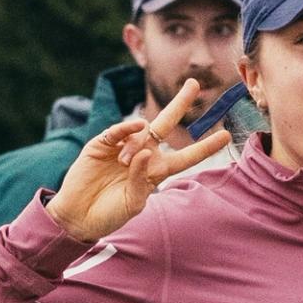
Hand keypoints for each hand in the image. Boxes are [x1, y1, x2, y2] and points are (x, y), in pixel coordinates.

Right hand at [47, 79, 232, 243]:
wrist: (77, 217)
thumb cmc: (108, 216)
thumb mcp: (132, 205)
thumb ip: (140, 181)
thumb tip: (143, 152)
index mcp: (154, 172)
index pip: (184, 156)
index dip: (204, 148)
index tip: (225, 136)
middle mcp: (142, 155)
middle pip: (166, 124)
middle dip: (180, 104)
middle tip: (194, 84)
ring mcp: (121, 148)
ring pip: (141, 131)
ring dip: (137, 143)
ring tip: (122, 163)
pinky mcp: (101, 144)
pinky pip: (118, 131)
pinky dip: (127, 128)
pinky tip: (132, 130)